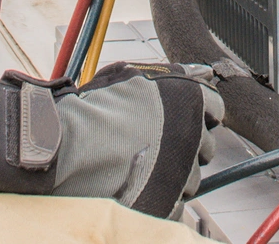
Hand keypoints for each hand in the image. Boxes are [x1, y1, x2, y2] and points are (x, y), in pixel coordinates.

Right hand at [0, 63, 223, 215]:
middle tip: (155, 142)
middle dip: (186, 144)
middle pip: (205, 145)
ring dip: (173, 173)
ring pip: (191, 178)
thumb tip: (195, 72)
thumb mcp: (132, 76)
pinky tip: (138, 185)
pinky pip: (176, 204)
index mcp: (190, 100)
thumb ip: (170, 75)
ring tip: (140, 163)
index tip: (183, 118)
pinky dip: (163, 198)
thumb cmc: (92, 110)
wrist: (63, 148)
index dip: (198, 113)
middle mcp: (193, 136)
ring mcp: (182, 173)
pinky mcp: (167, 205)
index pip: (215, 108)